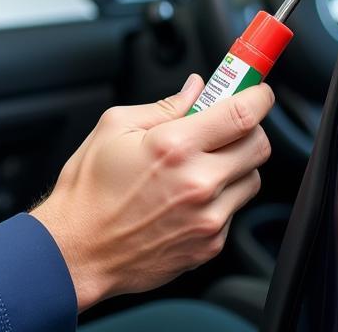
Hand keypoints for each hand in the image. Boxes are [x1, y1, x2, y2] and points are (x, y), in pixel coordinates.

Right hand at [31, 75, 273, 310]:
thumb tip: (195, 89)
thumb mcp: (115, 127)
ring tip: (200, 163)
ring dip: (235, 164)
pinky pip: (233, 211)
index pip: (241, 114)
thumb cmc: (89, 189)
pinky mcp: (209, 246)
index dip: (257, 97)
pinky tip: (186, 195)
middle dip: (247, 128)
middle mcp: (198, 183)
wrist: (78, 249)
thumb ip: (164, 105)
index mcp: (174, 147)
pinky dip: (220, 197)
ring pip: (251, 179)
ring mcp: (207, 219)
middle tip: (225, 125)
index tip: (256, 91)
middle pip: (258, 146)